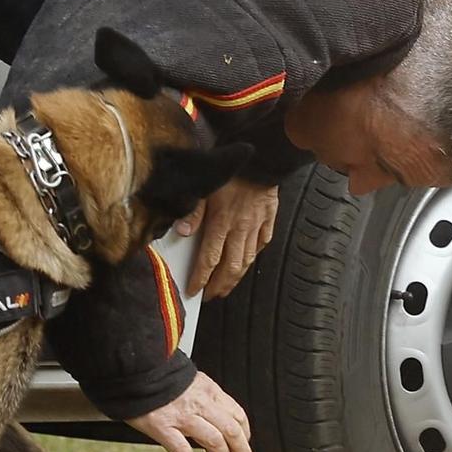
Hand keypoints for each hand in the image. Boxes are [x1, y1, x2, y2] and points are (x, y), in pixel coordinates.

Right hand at [127, 371, 252, 451]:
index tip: (244, 443)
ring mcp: (181, 416)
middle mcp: (199, 403)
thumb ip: (206, 395)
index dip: (245, 433)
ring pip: (214, 442)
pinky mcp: (162, 427)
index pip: (237, 414)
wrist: (133, 368)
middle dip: (242, 451)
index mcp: (208, 389)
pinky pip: (183, 451)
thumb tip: (220, 414)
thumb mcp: (192, 379)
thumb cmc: (160, 375)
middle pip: (231, 431)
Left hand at [174, 178, 278, 298]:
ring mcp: (257, 226)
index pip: (209, 258)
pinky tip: (248, 260)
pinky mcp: (269, 219)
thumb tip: (182, 232)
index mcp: (222, 222)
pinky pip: (263, 243)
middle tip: (211, 296)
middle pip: (230, 266)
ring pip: (247, 260)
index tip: (194, 291)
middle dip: (219, 285)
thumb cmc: (230, 169)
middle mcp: (241, 228)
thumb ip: (193, 211)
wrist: (262, 156)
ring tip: (227, 287)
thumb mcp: (205, 186)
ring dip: (236, 277)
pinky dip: (254, 255)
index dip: (201, 278)